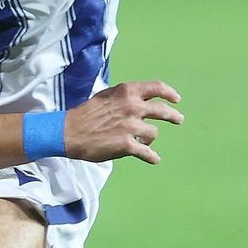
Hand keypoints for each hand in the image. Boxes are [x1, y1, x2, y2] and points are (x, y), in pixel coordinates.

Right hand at [65, 80, 182, 165]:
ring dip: (149, 138)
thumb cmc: (86, 113)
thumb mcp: (107, 96)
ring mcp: (131, 127)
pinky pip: (147, 153)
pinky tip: (154, 159)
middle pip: (163, 111)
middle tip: (179, 119)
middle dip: (173, 116)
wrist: (69, 132)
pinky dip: (152, 157)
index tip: (176, 99)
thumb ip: (124, 97)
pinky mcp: (127, 145)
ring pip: (154, 133)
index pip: (157, 88)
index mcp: (127, 92)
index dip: (169, 93)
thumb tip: (139, 101)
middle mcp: (132, 107)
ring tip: (144, 142)